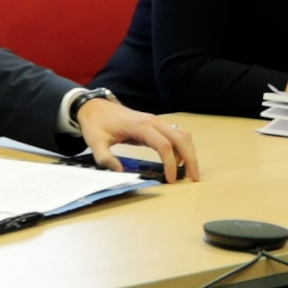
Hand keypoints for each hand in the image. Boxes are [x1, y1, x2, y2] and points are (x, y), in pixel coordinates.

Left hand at [77, 97, 201, 180]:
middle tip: (193, 178)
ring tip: (187, 171)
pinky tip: (177, 161)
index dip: (170, 164)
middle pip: (181, 138)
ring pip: (182, 135)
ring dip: (189, 152)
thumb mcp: (95, 142)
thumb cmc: (96, 123)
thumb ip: (105, 158)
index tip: (171, 180)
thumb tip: (120, 173)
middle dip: (191, 158)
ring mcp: (155, 121)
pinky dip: (182, 147)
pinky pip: (176, 134)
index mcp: (140, 126)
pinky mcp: (155, 125)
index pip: (164, 146)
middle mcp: (153, 121)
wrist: (94, 106)